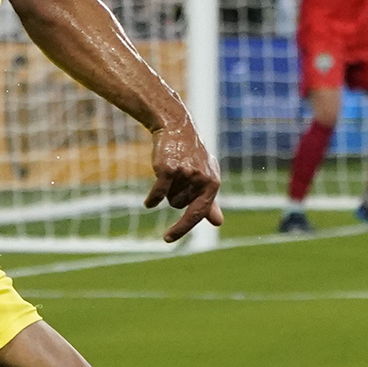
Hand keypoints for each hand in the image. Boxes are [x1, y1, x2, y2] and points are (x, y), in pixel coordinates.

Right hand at [146, 120, 223, 242]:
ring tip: (172, 169)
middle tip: (178, 175)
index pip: (198, 214)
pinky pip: (157, 194)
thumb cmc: (192, 155)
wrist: (176, 128)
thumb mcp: (206, 176)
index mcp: (213, 183)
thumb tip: (219, 223)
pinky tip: (148, 202)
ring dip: (166, 189)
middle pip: (178, 205)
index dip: (182, 228)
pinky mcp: (168, 169)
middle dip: (174, 194)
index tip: (167, 238)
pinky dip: (152, 199)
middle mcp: (201, 179)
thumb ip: (210, 201)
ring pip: (169, 199)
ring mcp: (185, 174)